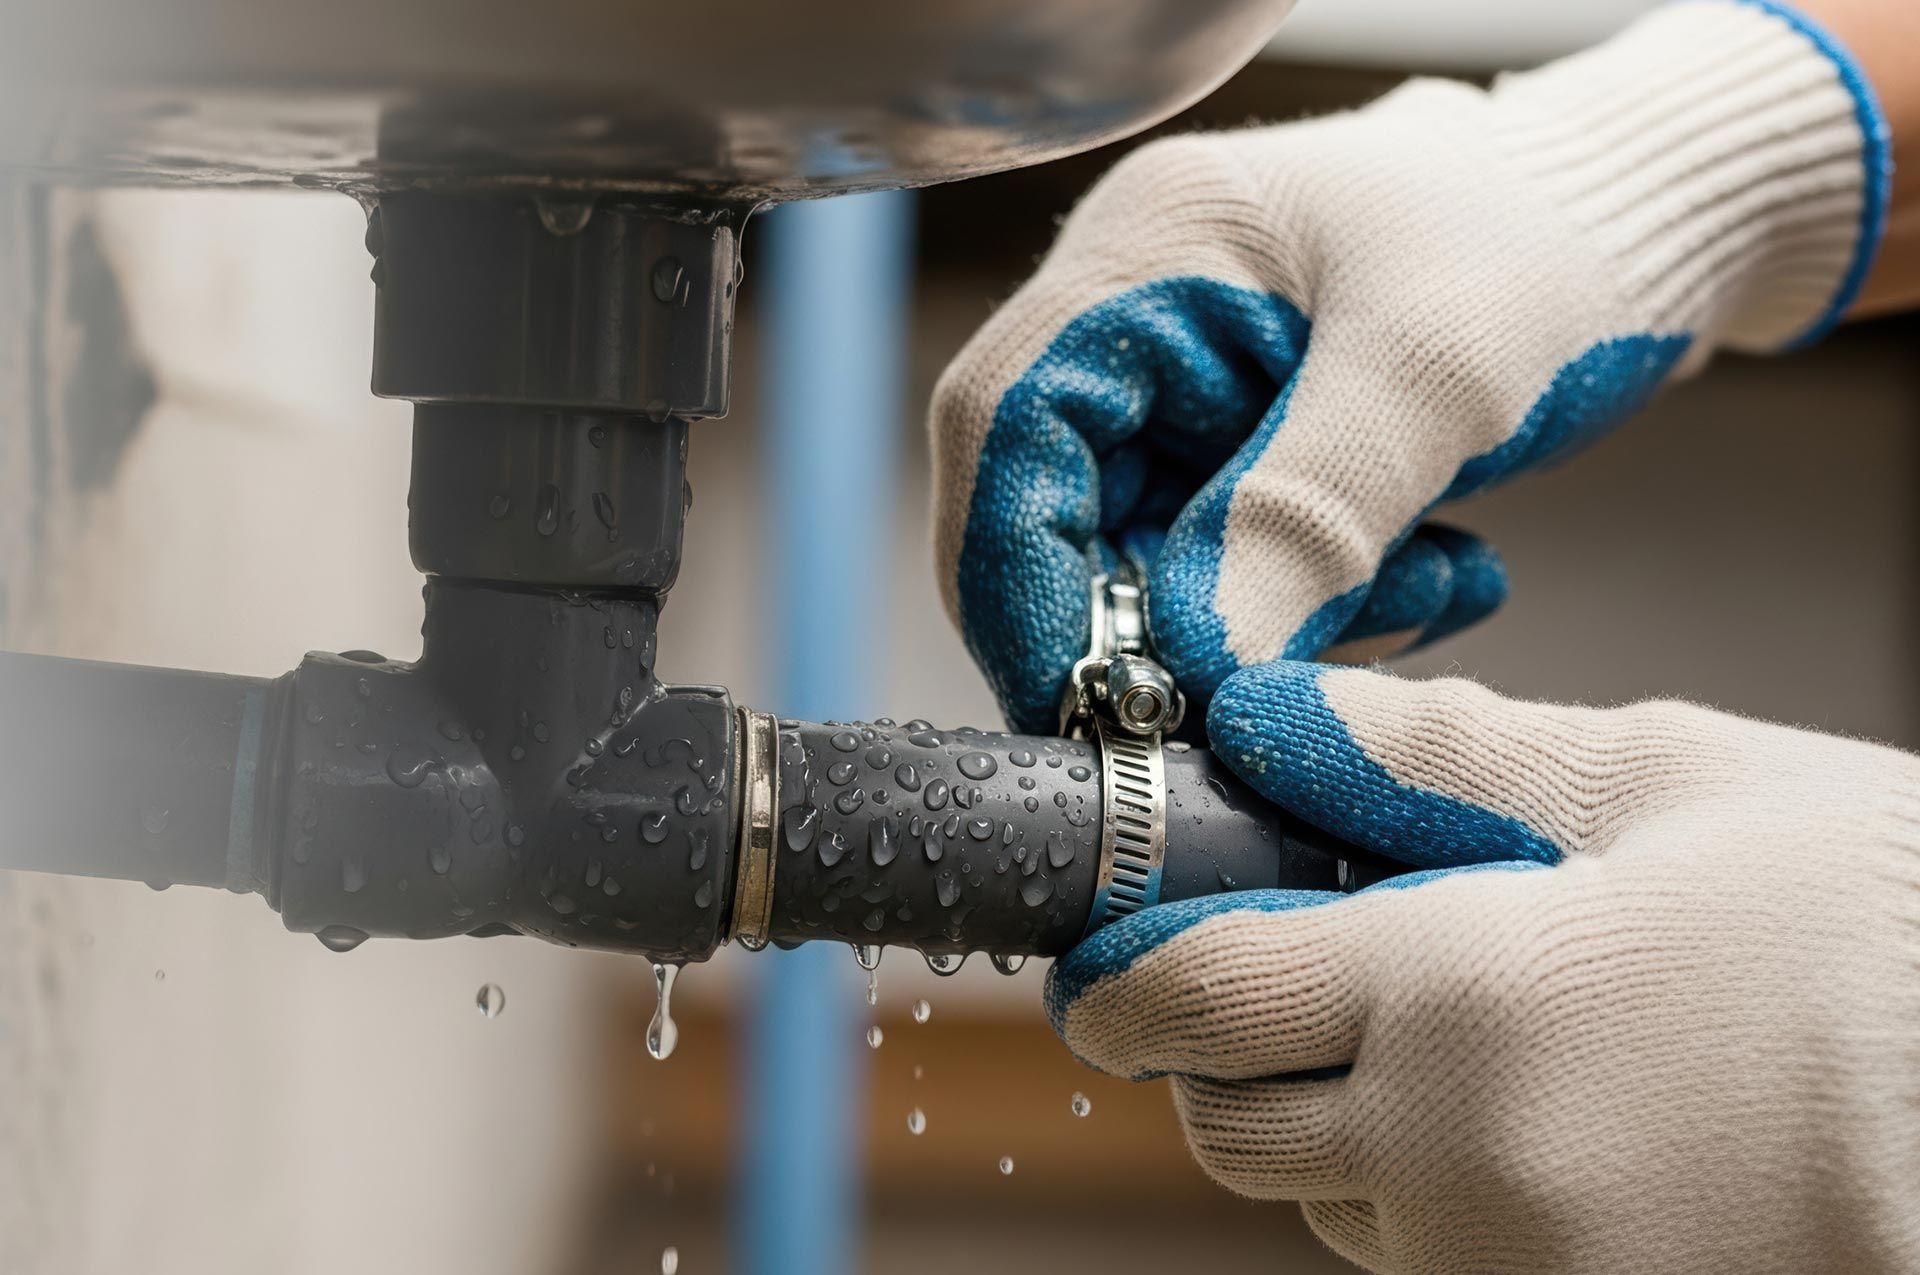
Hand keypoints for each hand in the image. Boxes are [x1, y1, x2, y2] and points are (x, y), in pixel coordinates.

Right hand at [930, 0, 1889, 733]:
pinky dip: (1326, 607)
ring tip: (1427, 593)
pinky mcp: (1245, 446)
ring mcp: (1188, 386)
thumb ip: (1302, 515)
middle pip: (1063, 514)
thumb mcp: (1432, 376)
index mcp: (1149, 252)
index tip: (1090, 707)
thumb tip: (1195, 668)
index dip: (1019, 586)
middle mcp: (1139, 318)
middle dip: (1167, 626)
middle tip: (1270, 698)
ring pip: (1157, 565)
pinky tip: (1441, 574)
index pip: (1006, 430)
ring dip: (1279, 622)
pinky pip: (1237, 569)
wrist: (1640, 220)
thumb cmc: (1549, 237)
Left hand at [1047, 662, 1919, 1272]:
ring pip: (1315, 1202)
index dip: (1123, 980)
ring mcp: (1512, 1263)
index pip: (1199, 1003)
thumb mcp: (1661, 782)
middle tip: (1264, 975)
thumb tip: (1274, 718)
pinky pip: (1417, 1258)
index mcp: (1466, 997)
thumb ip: (1438, 751)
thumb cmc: (1874, 929)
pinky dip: (1409, 1187)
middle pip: (1224, 1125)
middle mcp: (1460, 1155)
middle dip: (1210, 1052)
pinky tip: (1505, 1109)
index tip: (1104, 963)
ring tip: (1426, 1033)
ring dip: (1316, 1120)